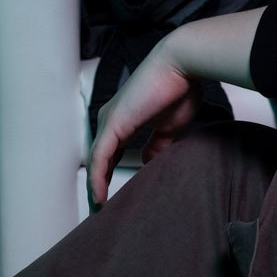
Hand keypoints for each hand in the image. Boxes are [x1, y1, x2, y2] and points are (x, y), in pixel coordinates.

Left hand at [87, 38, 207, 205]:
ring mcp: (109, 122)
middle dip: (98, 186)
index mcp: (124, 120)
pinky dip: (98, 180)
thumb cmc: (179, 89)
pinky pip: (100, 158)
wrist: (181, 65)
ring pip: (96, 162)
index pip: (111, 154)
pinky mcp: (112, 124)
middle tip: (101, 211)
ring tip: (98, 212)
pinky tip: (99, 198)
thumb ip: (157, 146)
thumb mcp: (168, 127)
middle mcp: (111, 120)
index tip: (114, 198)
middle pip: (99, 160)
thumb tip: (151, 163)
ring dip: (95, 188)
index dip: (110, 176)